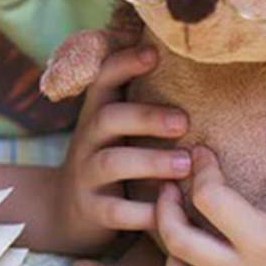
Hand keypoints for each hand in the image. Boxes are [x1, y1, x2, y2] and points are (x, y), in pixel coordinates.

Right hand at [52, 45, 191, 254]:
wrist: (66, 211)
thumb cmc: (110, 158)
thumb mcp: (116, 128)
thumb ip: (143, 104)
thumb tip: (199, 68)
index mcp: (97, 113)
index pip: (104, 79)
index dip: (125, 63)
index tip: (154, 53)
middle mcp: (87, 139)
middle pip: (108, 118)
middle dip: (146, 117)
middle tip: (184, 121)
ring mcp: (86, 175)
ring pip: (112, 163)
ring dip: (150, 162)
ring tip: (185, 164)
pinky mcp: (92, 210)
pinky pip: (116, 211)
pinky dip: (142, 212)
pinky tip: (168, 211)